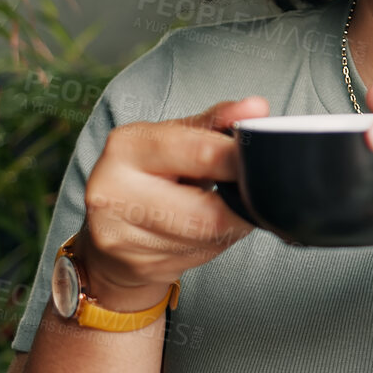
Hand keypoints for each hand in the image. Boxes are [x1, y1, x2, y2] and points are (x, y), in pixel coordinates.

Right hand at [79, 97, 264, 310]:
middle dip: (239, 207)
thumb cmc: (150, 174)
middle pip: (206, 213)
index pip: (201, 154)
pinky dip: (214, 244)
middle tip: (252, 195)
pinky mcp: (134, 264)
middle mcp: (113, 189)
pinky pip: (198, 257)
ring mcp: (118, 234)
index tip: (263, 162)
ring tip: (221, 209)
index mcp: (127, 145)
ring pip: (206, 239)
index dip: (241, 162)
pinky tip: (204, 232)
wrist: (109, 226)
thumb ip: (216, 122)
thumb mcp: (176, 137)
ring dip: (229, 227)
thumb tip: (256, 108)